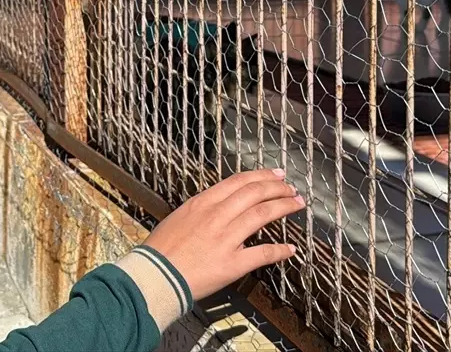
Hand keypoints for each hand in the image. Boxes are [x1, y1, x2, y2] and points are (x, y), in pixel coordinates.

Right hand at [143, 169, 301, 301]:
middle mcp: (216, 216)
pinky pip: (263, 253)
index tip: (275, 175)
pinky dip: (280, 250)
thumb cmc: (161, 250)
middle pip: (254, 192)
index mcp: (202, 203)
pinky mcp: (232, 263)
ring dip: (283, 207)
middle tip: (291, 188)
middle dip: (278, 188)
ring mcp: (225, 238)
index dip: (261, 176)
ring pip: (262, 214)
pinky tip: (290, 249)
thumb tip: (218, 206)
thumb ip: (202, 210)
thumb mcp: (179, 218)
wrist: (154, 275)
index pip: (238, 181)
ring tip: (296, 205)